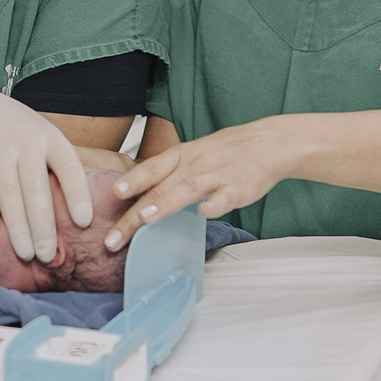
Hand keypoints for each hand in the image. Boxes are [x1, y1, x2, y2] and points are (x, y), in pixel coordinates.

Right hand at [0, 68, 92, 263]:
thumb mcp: (40, 137)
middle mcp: (25, 138)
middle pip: (38, 189)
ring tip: (25, 253)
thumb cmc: (13, 130)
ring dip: (19, 226)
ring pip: (10, 191)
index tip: (84, 223)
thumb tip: (84, 215)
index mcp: (49, 136)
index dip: (78, 194)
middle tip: (50, 256)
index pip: (69, 167)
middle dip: (45, 226)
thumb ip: (56, 168)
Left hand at [106, 120, 295, 246]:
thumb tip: (141, 197)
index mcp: (181, 156)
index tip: (112, 193)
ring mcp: (215, 177)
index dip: (132, 180)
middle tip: (113, 237)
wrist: (269, 143)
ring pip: (186, 189)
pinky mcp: (238, 189)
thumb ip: (169, 175)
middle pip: (159, 190)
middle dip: (134, 215)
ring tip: (144, 218)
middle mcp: (194, 165)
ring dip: (164, 204)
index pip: (151, 168)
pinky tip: (205, 212)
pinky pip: (225, 197)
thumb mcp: (193, 154)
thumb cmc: (226, 152)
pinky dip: (215, 204)